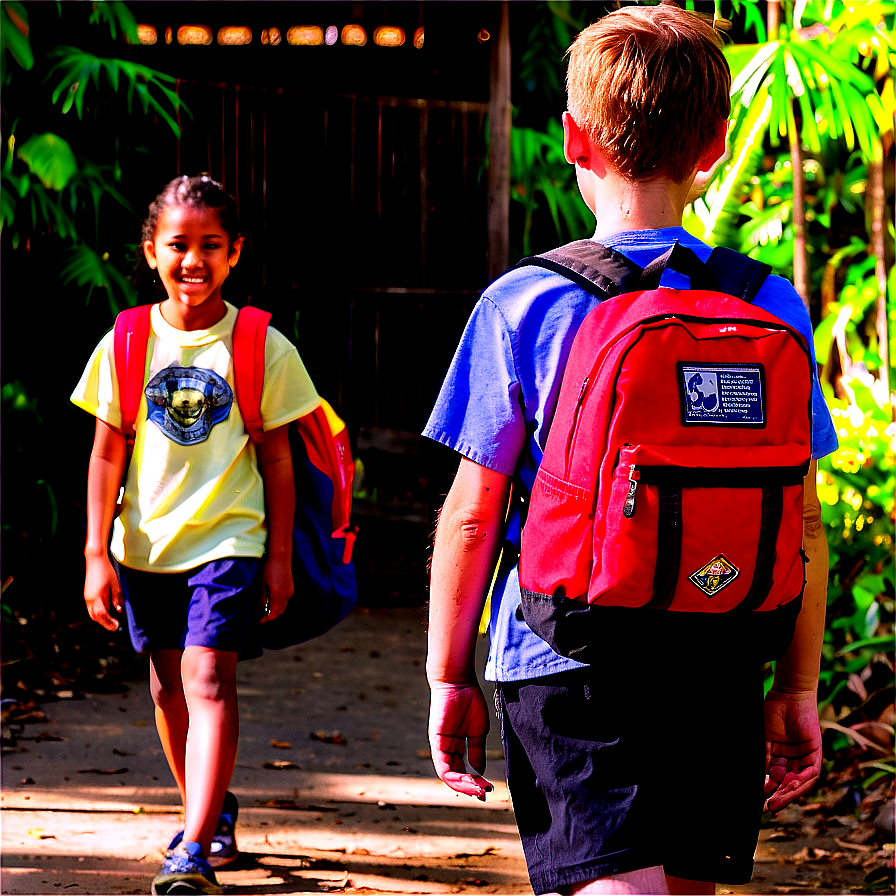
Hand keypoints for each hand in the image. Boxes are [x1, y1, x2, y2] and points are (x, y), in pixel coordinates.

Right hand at [84, 554, 122, 630]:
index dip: (109, 622)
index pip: (102, 615)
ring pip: (92, 613)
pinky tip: (106, 612)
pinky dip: (98, 613)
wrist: (95, 561)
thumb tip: (119, 610)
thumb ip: (117, 598)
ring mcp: (87, 597)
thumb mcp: (115, 584)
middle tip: (115, 625)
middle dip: (105, 623)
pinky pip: (91, 608)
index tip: (117, 625)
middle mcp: (90, 599)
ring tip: (111, 620)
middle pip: (96, 617)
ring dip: (101, 619)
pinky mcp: (87, 595)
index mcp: (97, 597)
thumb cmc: (106, 571)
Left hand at [260, 555, 292, 622]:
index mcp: (277, 595)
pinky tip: (272, 601)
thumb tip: (259, 610)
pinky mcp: (291, 588)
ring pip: (283, 607)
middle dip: (270, 617)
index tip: (259, 621)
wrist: (281, 557)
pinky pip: (285, 601)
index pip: (273, 613)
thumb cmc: (269, 569)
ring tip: (266, 610)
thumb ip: (262, 599)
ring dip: (275, 611)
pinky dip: (279, 605)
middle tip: (261, 618)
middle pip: (279, 612)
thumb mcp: (262, 584)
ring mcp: (290, 592)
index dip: (266, 619)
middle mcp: (286, 595)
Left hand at [428, 680, 493, 800]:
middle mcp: (445, 748)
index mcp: (454, 746)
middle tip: (484, 794)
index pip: (461, 770)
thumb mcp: (478, 731)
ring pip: (448, 775)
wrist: (459, 681)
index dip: (473, 782)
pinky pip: (443, 766)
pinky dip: (455, 777)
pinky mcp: (436, 742)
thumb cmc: (469, 700)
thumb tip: (479, 772)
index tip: (487, 789)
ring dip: (463, 785)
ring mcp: (439, 746)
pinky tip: (469, 780)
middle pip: (454, 776)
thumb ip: (476, 751)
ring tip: (478, 790)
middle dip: (469, 788)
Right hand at [763, 686, 822, 813]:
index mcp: (779, 757)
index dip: (770, 792)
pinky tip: (791, 785)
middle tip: (769, 807)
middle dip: (779, 796)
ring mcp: (805, 757)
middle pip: (788, 783)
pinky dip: (802, 780)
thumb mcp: (765, 739)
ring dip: (790, 793)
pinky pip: (811, 772)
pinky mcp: (816, 752)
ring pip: (800, 782)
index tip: (761, 804)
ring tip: (777, 801)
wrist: (786, 696)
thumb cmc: (773, 712)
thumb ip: (764, 759)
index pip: (775, 780)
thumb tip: (761, 782)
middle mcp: (793, 760)